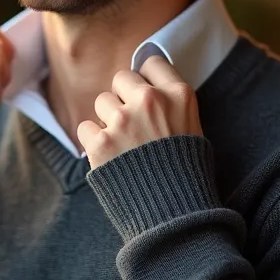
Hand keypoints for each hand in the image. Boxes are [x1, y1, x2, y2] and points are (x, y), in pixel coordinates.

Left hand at [77, 55, 202, 168]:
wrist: (175, 216)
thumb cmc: (187, 174)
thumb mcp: (193, 129)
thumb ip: (171, 104)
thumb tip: (145, 88)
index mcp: (179, 95)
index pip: (151, 62)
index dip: (145, 79)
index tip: (143, 94)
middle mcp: (150, 101)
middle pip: (121, 79)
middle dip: (122, 99)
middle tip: (132, 125)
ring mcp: (124, 121)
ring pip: (101, 103)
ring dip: (107, 121)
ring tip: (124, 146)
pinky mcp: (101, 143)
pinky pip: (86, 128)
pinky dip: (94, 143)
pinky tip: (111, 159)